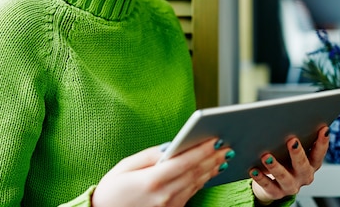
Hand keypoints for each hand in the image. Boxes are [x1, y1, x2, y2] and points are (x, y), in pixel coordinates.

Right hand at [91, 138, 233, 206]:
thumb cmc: (112, 189)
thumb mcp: (125, 166)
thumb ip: (150, 155)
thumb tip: (170, 146)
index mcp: (153, 180)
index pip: (185, 162)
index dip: (202, 150)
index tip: (216, 139)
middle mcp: (165, 195)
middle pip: (195, 173)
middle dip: (212, 158)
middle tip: (227, 145)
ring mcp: (170, 206)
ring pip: (196, 184)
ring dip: (211, 169)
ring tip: (223, 157)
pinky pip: (190, 193)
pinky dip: (202, 181)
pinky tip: (209, 172)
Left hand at [249, 125, 329, 204]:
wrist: (273, 184)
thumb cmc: (285, 160)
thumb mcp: (293, 152)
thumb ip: (296, 140)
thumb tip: (291, 119)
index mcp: (311, 165)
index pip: (319, 154)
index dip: (322, 142)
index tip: (323, 129)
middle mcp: (303, 176)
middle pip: (302, 166)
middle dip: (297, 153)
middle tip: (292, 140)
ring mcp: (290, 186)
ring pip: (284, 177)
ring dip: (276, 166)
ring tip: (266, 156)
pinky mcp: (276, 193)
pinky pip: (268, 186)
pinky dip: (260, 177)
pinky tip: (253, 169)